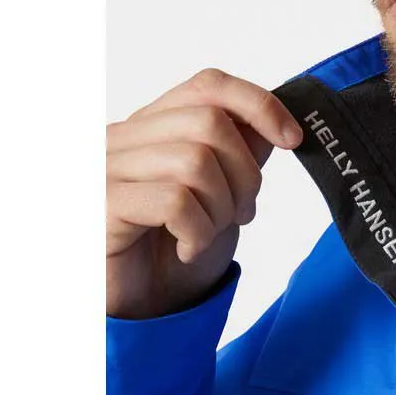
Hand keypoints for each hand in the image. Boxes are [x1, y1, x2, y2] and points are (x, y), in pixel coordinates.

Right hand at [106, 68, 302, 318]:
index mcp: (152, 127)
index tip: (293, 139)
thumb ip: (240, 153)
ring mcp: (106, 169)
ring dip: (221, 207)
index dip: (259, 105)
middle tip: (241, 213)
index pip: (209, 85)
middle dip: (244, 175)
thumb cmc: (175, 250)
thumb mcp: (221, 194)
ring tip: (209, 233)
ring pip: (194, 161)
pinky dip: (197, 231)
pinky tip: (188, 249)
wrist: (139, 308)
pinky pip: (174, 201)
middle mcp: (122, 138)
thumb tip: (276, 120)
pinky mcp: (102, 206)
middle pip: (210, 124)